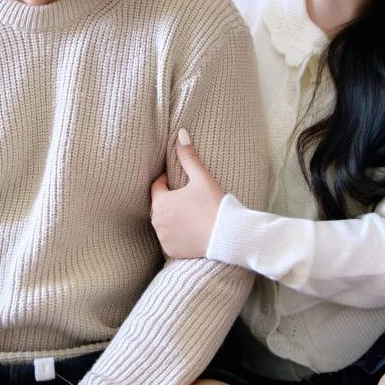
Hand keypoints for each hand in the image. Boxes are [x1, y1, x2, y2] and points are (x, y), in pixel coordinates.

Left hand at [149, 128, 226, 258]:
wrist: (228, 236)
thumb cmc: (214, 205)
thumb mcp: (201, 178)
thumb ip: (188, 156)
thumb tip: (180, 133)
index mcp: (161, 202)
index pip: (156, 186)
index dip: (167, 181)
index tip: (180, 181)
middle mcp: (157, 221)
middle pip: (159, 205)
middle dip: (169, 199)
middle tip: (187, 197)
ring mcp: (163, 238)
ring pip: (163, 223)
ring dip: (171, 217)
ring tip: (189, 214)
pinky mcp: (171, 250)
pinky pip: (169, 239)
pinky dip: (176, 234)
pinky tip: (190, 230)